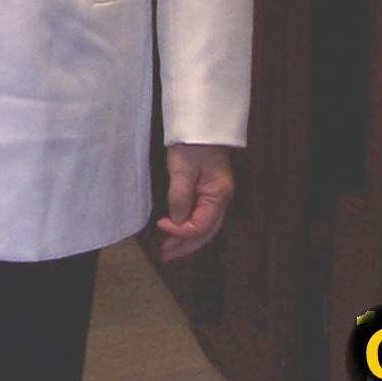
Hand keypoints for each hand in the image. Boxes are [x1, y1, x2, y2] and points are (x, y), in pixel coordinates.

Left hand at [156, 143, 234, 259]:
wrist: (200, 124)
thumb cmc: (192, 143)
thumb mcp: (182, 168)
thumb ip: (180, 196)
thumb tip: (175, 220)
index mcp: (219, 195)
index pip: (201, 225)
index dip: (181, 231)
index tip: (161, 226)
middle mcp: (220, 200)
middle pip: (205, 232)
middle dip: (185, 245)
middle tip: (165, 256)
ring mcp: (215, 197)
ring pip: (203, 227)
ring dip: (186, 240)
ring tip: (168, 251)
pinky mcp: (207, 193)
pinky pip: (199, 217)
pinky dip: (187, 228)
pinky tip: (176, 233)